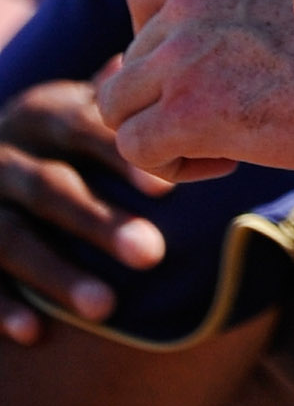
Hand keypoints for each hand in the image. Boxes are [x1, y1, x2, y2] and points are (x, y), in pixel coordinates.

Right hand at [0, 78, 169, 344]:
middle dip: (98, 222)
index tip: (166, 192)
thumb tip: (162, 73)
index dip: (120, 158)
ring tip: (107, 309)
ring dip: (56, 273)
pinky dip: (3, 305)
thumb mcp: (75, 109)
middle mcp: (3, 154)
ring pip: (10, 236)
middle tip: (153, 255)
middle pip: (48, 188)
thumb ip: (114, 103)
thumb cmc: (51, 139)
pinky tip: (37, 332)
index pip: (82, 128)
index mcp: (40, 113)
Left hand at [99, 0, 293, 183]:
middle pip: (131, 60)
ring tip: (217, 140)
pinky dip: (168, 166)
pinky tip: (224, 162)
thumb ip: (243, 8)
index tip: (198, 68)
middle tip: (227, 114)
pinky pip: (134, 147)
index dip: (155, 38)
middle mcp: (192, 1)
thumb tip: (203, 58)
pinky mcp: (187, 110)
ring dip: (159, 130)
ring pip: (117, 105)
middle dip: (167, 95)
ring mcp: (184, 54)